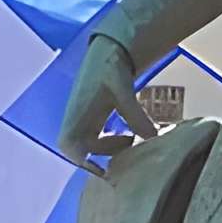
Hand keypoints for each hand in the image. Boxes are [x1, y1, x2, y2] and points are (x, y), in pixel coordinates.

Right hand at [60, 35, 143, 163]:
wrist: (108, 51)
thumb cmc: (110, 67)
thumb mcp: (124, 90)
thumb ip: (135, 114)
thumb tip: (152, 137)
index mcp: (78, 113)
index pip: (69, 145)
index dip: (80, 161)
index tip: (102, 171)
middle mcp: (76, 118)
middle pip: (81, 150)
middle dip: (102, 155)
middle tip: (128, 150)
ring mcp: (82, 119)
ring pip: (90, 145)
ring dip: (109, 148)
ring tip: (132, 140)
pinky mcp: (92, 118)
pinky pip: (97, 138)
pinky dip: (111, 141)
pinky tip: (130, 135)